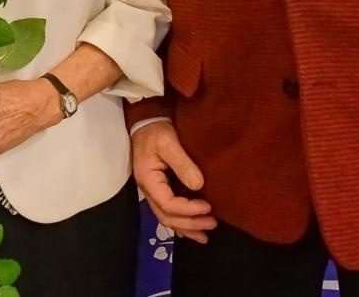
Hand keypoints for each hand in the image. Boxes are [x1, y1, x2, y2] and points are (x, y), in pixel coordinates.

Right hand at [132, 120, 215, 242]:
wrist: (146, 123)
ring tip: (205, 235)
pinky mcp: (159, 189)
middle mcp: (148, 190)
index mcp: (148, 180)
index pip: (168, 204)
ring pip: (166, 217)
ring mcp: (152, 191)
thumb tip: (198, 186)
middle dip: (190, 223)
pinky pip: (167, 211)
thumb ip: (183, 164)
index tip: (208, 207)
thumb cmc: (156, 132)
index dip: (189, 209)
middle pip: (166, 216)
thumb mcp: (169, 143)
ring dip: (186, 227)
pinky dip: (180, 222)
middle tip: (212, 224)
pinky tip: (190, 229)